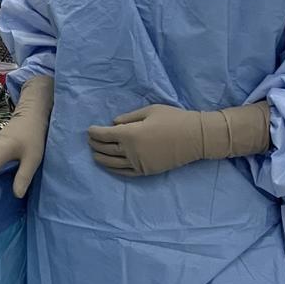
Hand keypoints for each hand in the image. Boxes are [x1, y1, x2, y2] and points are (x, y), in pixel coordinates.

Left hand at [87, 102, 270, 176]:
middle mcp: (131, 151)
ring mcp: (139, 163)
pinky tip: (108, 166)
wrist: (195, 137)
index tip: (89, 130)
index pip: (104, 135)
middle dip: (95, 144)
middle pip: (106, 149)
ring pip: (112, 163)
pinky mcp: (146, 171)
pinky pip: (125, 172)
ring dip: (101, 157)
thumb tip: (113, 124)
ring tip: (94, 153)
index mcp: (130, 134)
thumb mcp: (150, 111)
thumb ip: (129, 118)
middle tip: (90, 140)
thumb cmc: (173, 119)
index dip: (94, 132)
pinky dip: (113, 169)